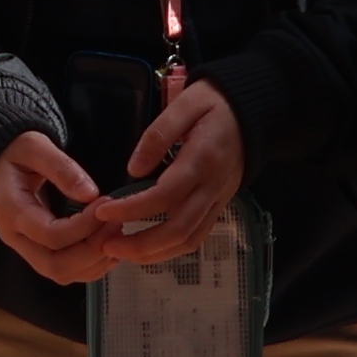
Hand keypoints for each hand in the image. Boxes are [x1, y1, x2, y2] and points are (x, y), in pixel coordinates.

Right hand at [0, 125, 120, 283]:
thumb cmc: (16, 153)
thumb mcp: (35, 147)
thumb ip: (61, 168)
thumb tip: (90, 194)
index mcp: (12, 212)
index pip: (51, 236)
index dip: (85, 226)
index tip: (106, 204)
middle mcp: (16, 238)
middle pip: (55, 266)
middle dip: (92, 252)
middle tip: (115, 225)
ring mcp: (25, 249)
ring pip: (61, 274)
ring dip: (94, 261)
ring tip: (114, 233)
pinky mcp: (37, 252)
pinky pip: (65, 271)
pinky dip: (90, 265)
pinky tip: (107, 244)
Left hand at [76, 71, 247, 266]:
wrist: (254, 111)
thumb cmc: (215, 103)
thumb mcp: (186, 103)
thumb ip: (158, 134)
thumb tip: (133, 169)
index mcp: (202, 160)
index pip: (165, 196)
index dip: (132, 209)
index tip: (102, 211)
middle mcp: (212, 187)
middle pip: (178, 230)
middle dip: (140, 244)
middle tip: (106, 245)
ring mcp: (218, 200)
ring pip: (189, 240)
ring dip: (154, 253)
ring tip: (121, 252)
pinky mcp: (220, 205)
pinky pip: (197, 237)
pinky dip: (170, 249)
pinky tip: (146, 247)